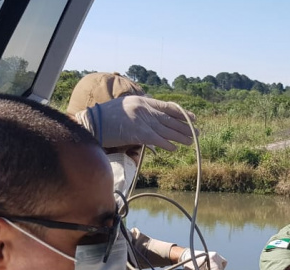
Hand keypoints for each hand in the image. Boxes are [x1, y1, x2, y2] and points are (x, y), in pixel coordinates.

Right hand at [77, 96, 195, 150]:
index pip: (167, 106)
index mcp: (142, 100)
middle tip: (198, 132)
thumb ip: (140, 110)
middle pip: (170, 119)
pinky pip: (156, 139)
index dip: (182, 113)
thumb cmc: (105, 117)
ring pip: (166, 129)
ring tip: (191, 141)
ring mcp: (142, 120)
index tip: (193, 118)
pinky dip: (167, 144)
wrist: (92, 122)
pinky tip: (175, 149)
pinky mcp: (137, 132)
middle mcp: (144, 109)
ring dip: (180, 136)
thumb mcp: (125, 106)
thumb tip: (152, 119)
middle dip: (185, 126)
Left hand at [180, 249, 226, 269]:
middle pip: (221, 269)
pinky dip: (219, 266)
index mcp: (211, 260)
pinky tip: (213, 268)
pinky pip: (222, 261)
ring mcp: (215, 254)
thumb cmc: (190, 264)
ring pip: (223, 265)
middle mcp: (215, 256)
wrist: (186, 255)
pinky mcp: (215, 255)